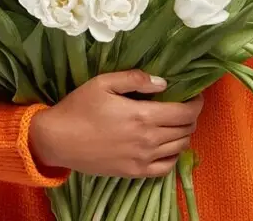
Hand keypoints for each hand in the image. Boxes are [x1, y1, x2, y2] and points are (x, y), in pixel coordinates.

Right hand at [29, 69, 204, 178]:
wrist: (56, 140)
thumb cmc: (78, 108)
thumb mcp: (103, 82)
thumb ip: (136, 79)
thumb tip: (163, 83)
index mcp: (143, 116)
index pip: (185, 112)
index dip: (196, 103)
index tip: (195, 96)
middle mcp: (147, 140)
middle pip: (186, 130)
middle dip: (191, 117)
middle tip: (185, 107)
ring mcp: (141, 159)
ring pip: (179, 148)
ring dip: (184, 134)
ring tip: (177, 124)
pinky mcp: (132, 172)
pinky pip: (165, 168)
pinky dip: (173, 156)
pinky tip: (167, 146)